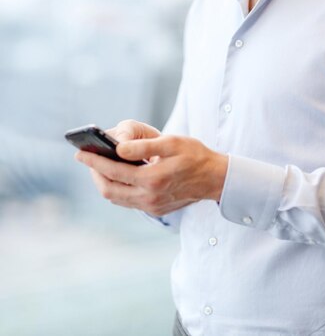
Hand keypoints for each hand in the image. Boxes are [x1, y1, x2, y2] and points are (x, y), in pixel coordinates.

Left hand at [75, 120, 228, 215]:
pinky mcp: (155, 210)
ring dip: (105, 183)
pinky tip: (118, 176)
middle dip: (95, 174)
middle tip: (88, 159)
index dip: (94, 162)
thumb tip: (118, 148)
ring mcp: (152, 206)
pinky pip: (128, 202)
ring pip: (117, 198)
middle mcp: (149, 197)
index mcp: (152, 179)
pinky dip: (118, 189)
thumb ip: (143, 146)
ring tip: (99, 166)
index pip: (113, 171)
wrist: (214, 178)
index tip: (80, 153)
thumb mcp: (171, 143)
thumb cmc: (194, 155)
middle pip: (109, 189)